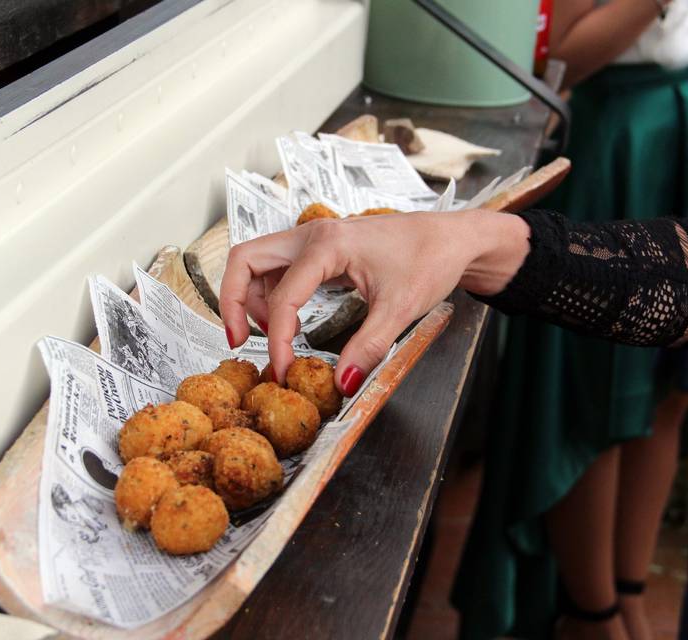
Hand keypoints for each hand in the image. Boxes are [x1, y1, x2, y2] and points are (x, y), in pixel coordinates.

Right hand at [219, 210, 529, 394]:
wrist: (453, 238)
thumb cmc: (431, 258)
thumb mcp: (400, 309)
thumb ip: (368, 348)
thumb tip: (342, 385)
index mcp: (328, 244)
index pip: (283, 295)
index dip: (279, 340)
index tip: (283, 372)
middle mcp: (312, 235)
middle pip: (245, 260)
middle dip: (233, 302)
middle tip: (239, 342)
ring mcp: (313, 238)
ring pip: (257, 262)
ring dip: (252, 298)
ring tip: (272, 336)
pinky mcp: (321, 249)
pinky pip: (278, 267)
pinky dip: (271, 293)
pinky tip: (287, 321)